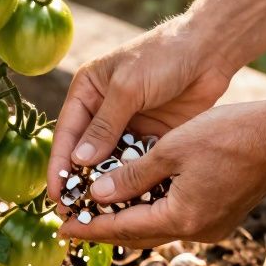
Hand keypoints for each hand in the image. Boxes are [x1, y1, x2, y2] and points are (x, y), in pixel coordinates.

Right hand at [47, 16, 235, 205]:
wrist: (209, 50)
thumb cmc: (163, 56)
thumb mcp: (128, 88)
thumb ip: (104, 126)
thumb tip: (79, 161)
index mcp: (87, 92)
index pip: (66, 134)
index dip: (59, 166)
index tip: (56, 194)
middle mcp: (103, 111)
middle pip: (86, 153)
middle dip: (80, 182)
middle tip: (73, 213)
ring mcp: (127, 125)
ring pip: (111, 162)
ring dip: (106, 186)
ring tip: (99, 214)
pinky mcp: (151, 136)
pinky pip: (136, 163)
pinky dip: (132, 181)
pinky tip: (129, 202)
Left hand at [57, 100, 265, 246]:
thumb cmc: (229, 135)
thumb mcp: (170, 149)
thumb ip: (130, 177)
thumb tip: (96, 196)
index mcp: (182, 218)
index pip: (122, 228)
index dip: (88, 228)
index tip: (60, 228)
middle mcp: (197, 231)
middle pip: (138, 235)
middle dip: (103, 229)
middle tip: (72, 224)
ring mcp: (213, 226)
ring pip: (158, 228)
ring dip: (128, 221)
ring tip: (97, 213)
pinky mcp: (222, 215)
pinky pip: (177, 219)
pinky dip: (152, 212)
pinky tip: (136, 200)